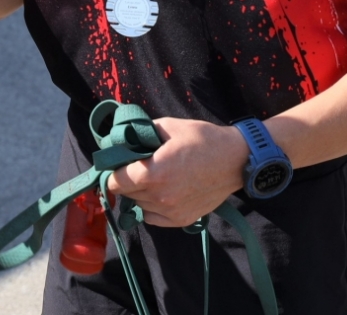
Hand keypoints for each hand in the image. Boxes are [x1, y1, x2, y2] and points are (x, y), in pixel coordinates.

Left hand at [106, 117, 249, 227]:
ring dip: (138, 193)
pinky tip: (159, 192)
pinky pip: (152, 218)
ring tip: (151, 178)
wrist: (235, 160)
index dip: (111, 172)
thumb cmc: (202, 139)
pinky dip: (150, 207)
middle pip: (126, 194)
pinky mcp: (182, 220)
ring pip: (139, 205)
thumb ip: (140, 134)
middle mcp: (159, 197)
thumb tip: (121, 139)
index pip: (114, 182)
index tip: (115, 164)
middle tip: (133, 167)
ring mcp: (171, 212)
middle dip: (125, 180)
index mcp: (152, 174)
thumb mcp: (167, 126)